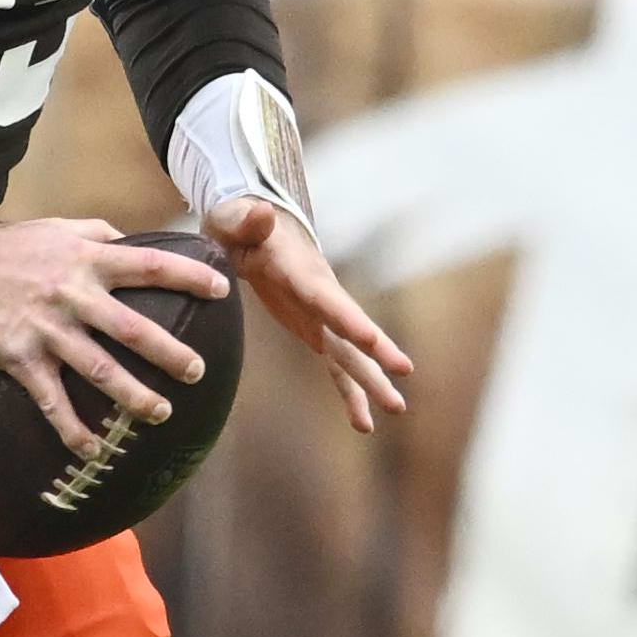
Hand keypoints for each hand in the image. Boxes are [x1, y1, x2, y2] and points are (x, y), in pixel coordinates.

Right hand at [0, 217, 231, 454]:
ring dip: (134, 396)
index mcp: (87, 261)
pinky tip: (93, 450)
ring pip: (99, 370)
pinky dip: (72, 429)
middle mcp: (72, 296)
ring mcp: (47, 331)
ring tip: (161, 413)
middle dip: (169, 353)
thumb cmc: (8, 248)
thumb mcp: (58, 228)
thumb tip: (135, 243)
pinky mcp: (21, 358)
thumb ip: (99, 234)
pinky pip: (52, 400)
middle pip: (131, 328)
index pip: (149, 267)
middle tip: (197, 371)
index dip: (189, 277)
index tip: (223, 290)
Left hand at [203, 197, 414, 433]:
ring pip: (351, 353)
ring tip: (398, 409)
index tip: (371, 338)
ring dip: (372, 381)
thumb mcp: (232, 220)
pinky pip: (337, 366)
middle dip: (376, 350)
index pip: (325, 297)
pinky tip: (364, 424)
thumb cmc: (237, 224)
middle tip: (404, 370)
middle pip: (350, 327)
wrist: (252, 228)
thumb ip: (246, 221)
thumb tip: (262, 213)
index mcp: (300, 271)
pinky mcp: (315, 331)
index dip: (347, 318)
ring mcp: (321, 316)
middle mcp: (321, 296)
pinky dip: (350, 394)